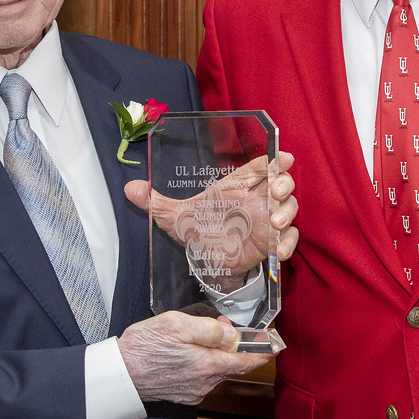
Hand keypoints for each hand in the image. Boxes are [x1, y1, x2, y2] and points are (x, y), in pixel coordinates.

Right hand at [117, 311, 272, 403]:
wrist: (119, 375)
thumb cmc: (145, 347)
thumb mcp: (178, 325)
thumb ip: (209, 330)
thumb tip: (231, 335)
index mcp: (209, 365)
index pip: (247, 362)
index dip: (263, 352)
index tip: (275, 345)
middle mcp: (205, 383)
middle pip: (232, 365)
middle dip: (233, 346)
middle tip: (223, 326)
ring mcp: (194, 392)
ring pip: (216, 370)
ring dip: (216, 354)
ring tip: (199, 335)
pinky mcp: (183, 394)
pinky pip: (202, 377)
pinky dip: (203, 363)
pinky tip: (189, 351)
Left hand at [124, 150, 299, 287]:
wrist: (206, 261)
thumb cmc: (197, 230)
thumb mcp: (175, 217)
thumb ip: (155, 202)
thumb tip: (130, 188)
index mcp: (237, 185)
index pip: (259, 166)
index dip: (273, 160)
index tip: (284, 157)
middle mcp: (256, 199)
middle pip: (280, 183)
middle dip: (284, 183)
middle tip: (276, 190)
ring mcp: (267, 219)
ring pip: (289, 208)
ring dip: (286, 212)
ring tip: (274, 222)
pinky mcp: (272, 242)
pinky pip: (289, 239)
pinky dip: (289, 243)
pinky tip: (281, 251)